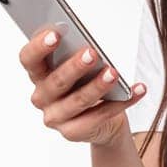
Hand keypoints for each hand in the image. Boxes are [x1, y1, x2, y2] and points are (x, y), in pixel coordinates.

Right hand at [17, 27, 148, 145]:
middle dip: (74, 67)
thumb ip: (76, 54)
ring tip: (113, 72)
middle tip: (92, 53)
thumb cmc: (86, 84)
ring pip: (78, 101)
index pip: (29, 59)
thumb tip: (88, 46)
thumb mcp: (79, 67)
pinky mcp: (73, 132)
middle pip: (56, 82)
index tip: (56, 33)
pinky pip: (100, 116)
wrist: (100, 122)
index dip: (39, 47)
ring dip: (98, 86)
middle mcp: (41, 97)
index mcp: (38, 75)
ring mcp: (55, 117)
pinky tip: (137, 89)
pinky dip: (122, 102)